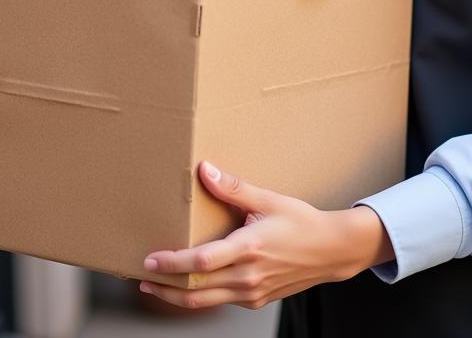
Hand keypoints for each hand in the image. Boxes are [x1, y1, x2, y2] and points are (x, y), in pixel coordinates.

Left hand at [139, 160, 393, 310]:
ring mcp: (251, 292)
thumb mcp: (268, 199)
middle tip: (140, 276)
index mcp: (249, 248)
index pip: (203, 262)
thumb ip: (232, 188)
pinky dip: (201, 296)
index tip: (151, 259)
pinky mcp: (256, 300)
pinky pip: (221, 301)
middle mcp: (248, 276)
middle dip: (165, 285)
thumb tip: (203, 170)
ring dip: (178, 296)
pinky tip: (190, 285)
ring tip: (156, 285)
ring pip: (206, 301)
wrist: (331, 250)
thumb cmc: (301, 222)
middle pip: (197, 290)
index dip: (174, 263)